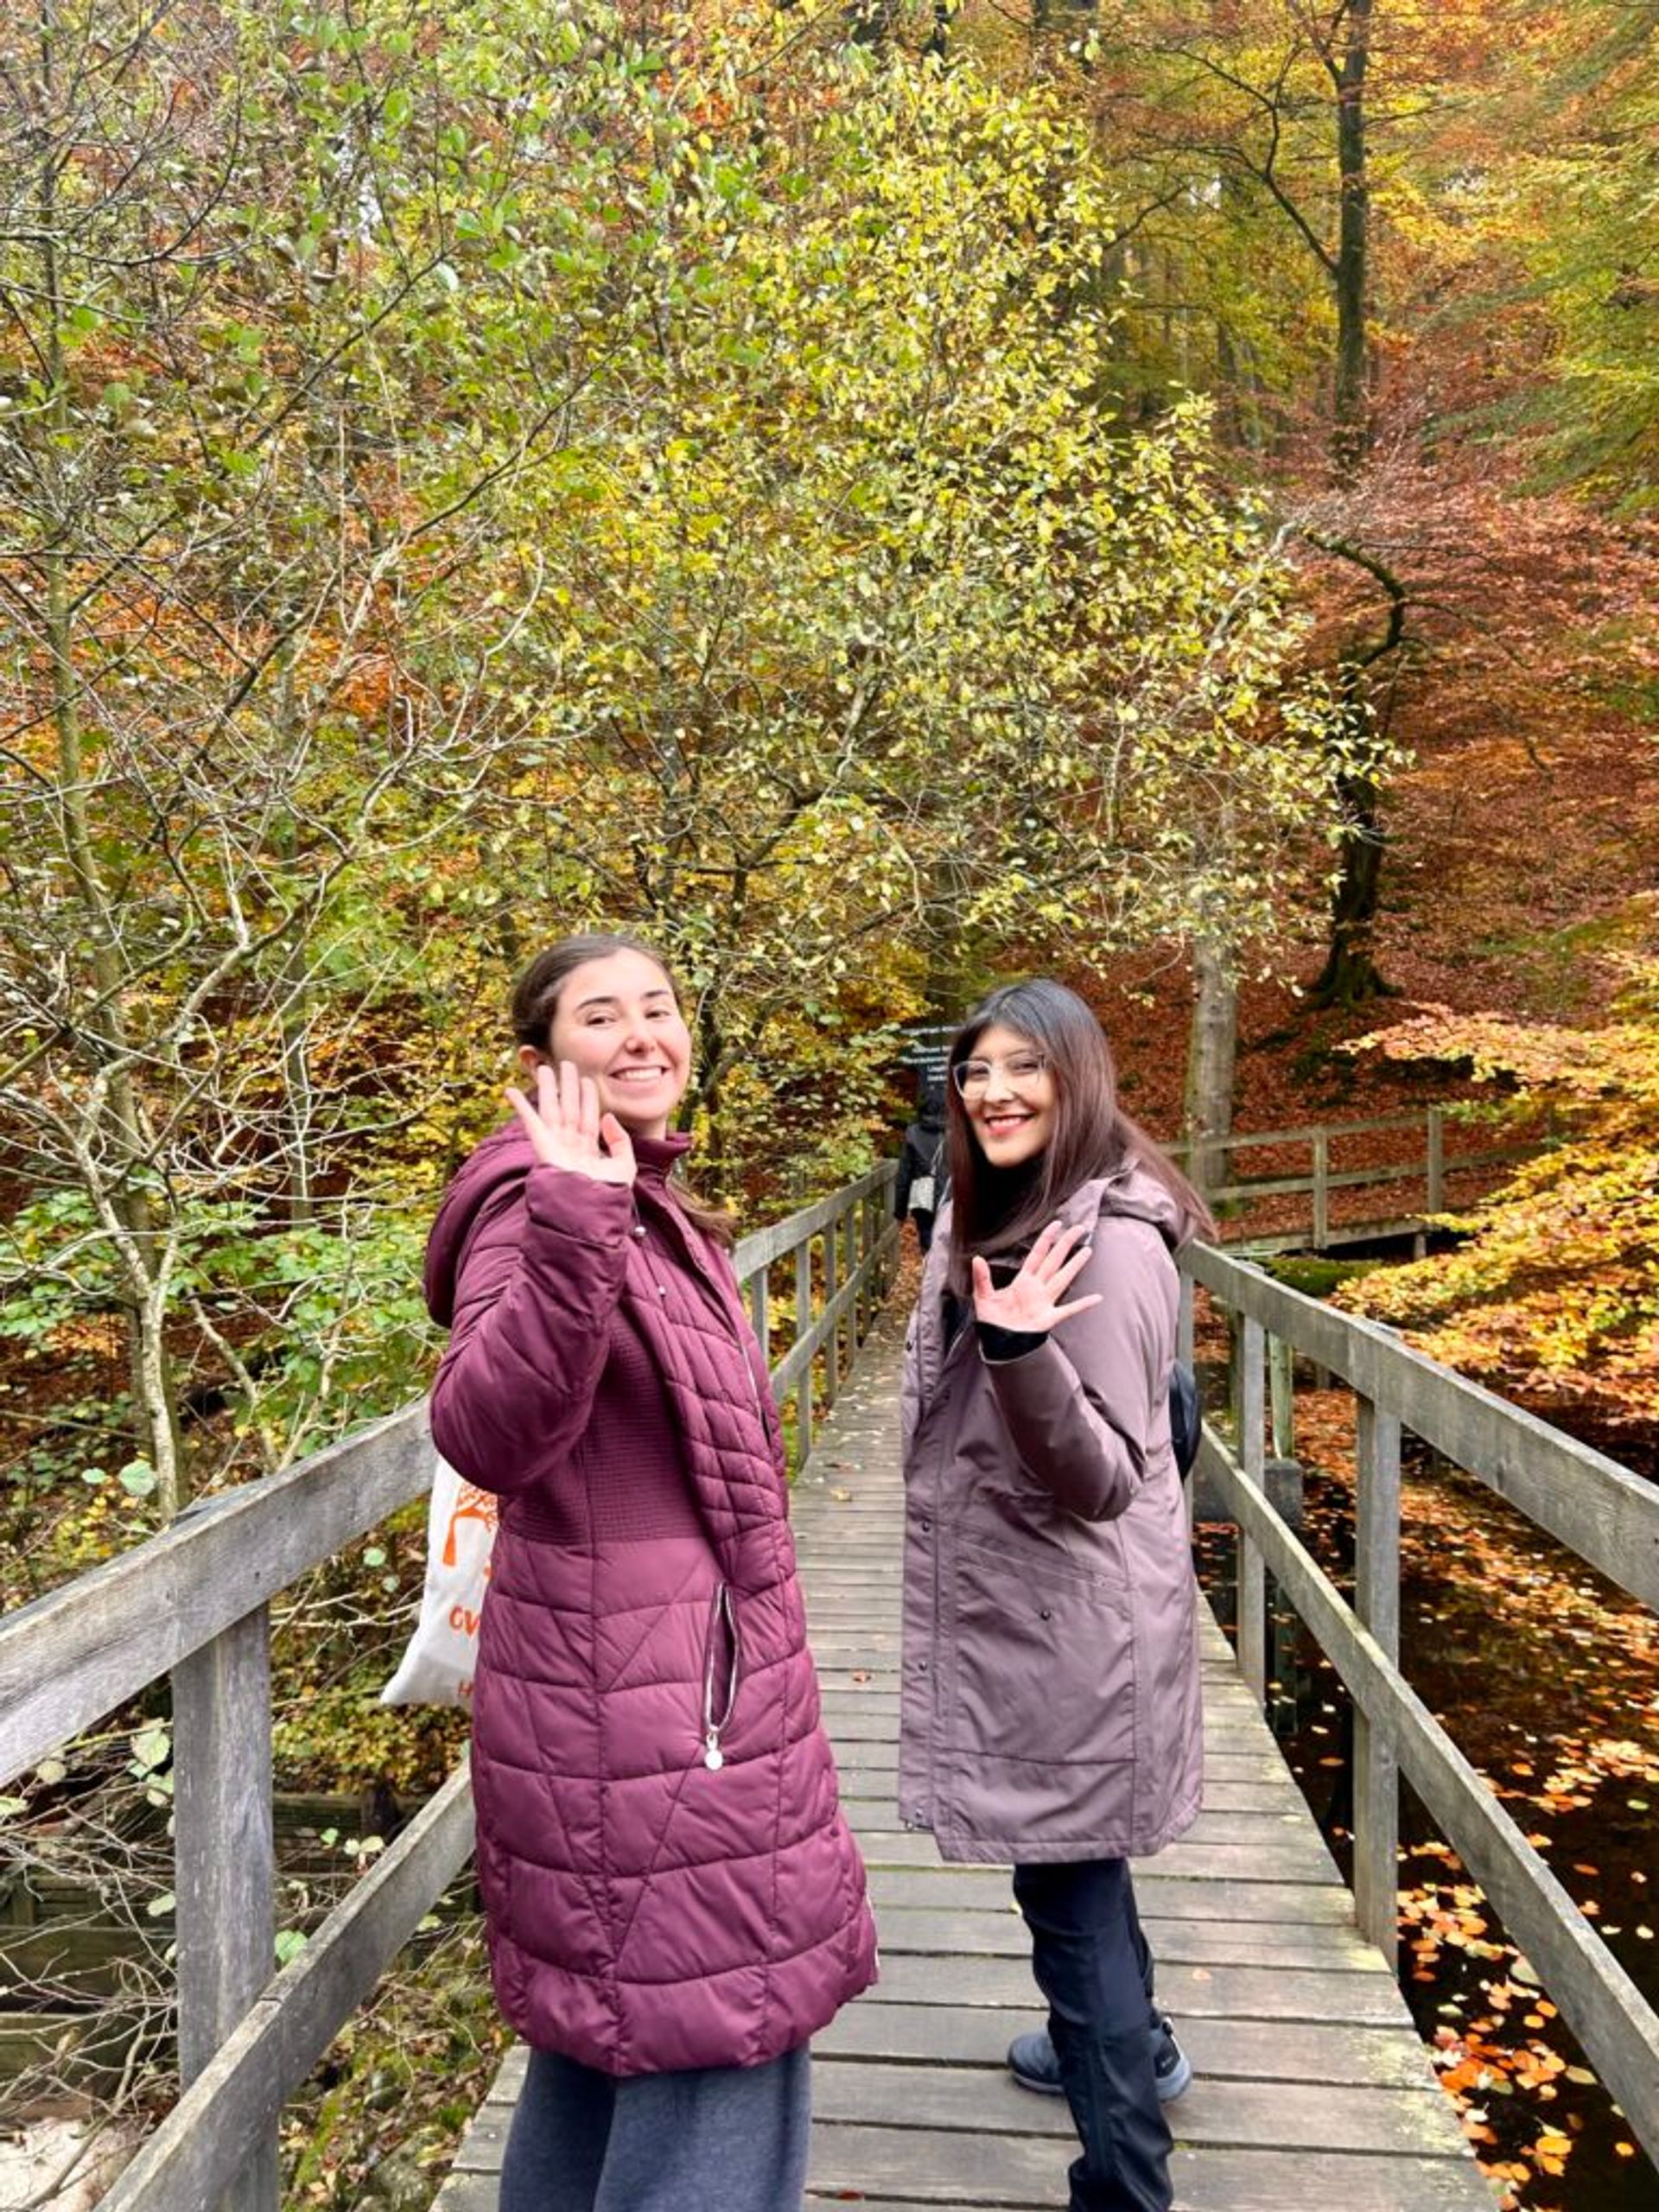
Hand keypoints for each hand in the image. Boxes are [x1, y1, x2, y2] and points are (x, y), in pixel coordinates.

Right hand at [505, 1059, 636, 1185]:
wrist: (587, 1212)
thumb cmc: (606, 1195)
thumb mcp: (624, 1166)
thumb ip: (620, 1140)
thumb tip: (607, 1116)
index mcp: (588, 1151)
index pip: (588, 1118)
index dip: (588, 1098)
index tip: (588, 1080)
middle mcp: (570, 1145)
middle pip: (569, 1108)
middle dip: (567, 1086)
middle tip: (566, 1064)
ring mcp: (555, 1145)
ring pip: (551, 1109)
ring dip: (547, 1088)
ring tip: (545, 1067)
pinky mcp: (541, 1146)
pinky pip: (530, 1121)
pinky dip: (520, 1106)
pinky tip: (511, 1091)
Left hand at [971, 1219, 1102, 1332]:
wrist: (998, 1344)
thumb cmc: (992, 1321)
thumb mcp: (983, 1297)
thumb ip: (982, 1278)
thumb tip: (976, 1259)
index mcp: (1023, 1280)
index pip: (1037, 1254)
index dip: (1046, 1239)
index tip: (1057, 1224)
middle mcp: (1037, 1288)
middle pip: (1054, 1261)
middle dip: (1066, 1244)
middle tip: (1079, 1229)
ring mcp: (1045, 1302)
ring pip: (1063, 1279)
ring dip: (1075, 1265)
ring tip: (1087, 1251)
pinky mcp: (1049, 1318)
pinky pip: (1069, 1310)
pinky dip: (1083, 1304)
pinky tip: (1097, 1298)